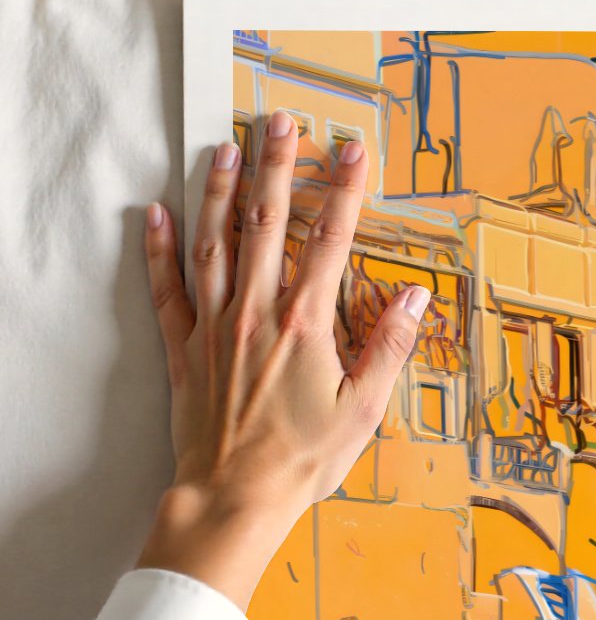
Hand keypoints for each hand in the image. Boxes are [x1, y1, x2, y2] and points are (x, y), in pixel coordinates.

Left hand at [137, 112, 429, 607]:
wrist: (234, 498)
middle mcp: (257, 311)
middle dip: (278, 167)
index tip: (354, 151)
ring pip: (215, 243)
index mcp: (305, 323)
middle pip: (268, 223)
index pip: (330, 240)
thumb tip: (417, 295)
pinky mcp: (184, 348)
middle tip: (281, 122)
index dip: (345, 190)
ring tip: (226, 148)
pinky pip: (167, 289)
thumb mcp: (364, 410)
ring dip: (221, 192)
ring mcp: (215, 326)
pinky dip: (158, 249)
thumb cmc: (302, 459)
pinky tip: (154, 213)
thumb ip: (391, 346)